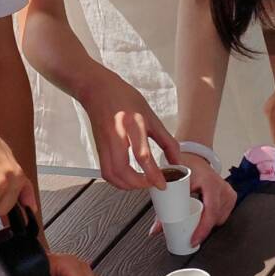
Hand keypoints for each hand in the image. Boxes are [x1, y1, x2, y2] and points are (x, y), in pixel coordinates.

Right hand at [82, 74, 181, 190]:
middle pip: (123, 170)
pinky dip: (117, 181)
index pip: (143, 155)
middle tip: (151, 184)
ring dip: (126, 185)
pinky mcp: (99, 148)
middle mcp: (116, 136)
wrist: (98, 89)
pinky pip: (106, 172)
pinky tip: (127, 178)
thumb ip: (166, 140)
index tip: (162, 184)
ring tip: (141, 183)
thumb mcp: (151, 116)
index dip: (153, 174)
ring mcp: (104, 143)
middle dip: (138, 184)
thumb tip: (176, 161)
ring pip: (111, 175)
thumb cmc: (124, 99)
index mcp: (133, 125)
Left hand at [150, 152, 235, 245]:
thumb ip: (163, 207)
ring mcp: (228, 190)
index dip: (202, 228)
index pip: (210, 210)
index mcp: (208, 181)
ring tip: (196, 224)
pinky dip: (214, 219)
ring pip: (220, 218)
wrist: (194, 158)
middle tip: (190, 235)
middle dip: (202, 229)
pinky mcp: (231, 195)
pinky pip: (224, 214)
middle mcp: (221, 186)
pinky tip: (205, 218)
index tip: (193, 240)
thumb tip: (155, 230)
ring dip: (208, 224)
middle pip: (215, 217)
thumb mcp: (173, 184)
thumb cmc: (184, 169)